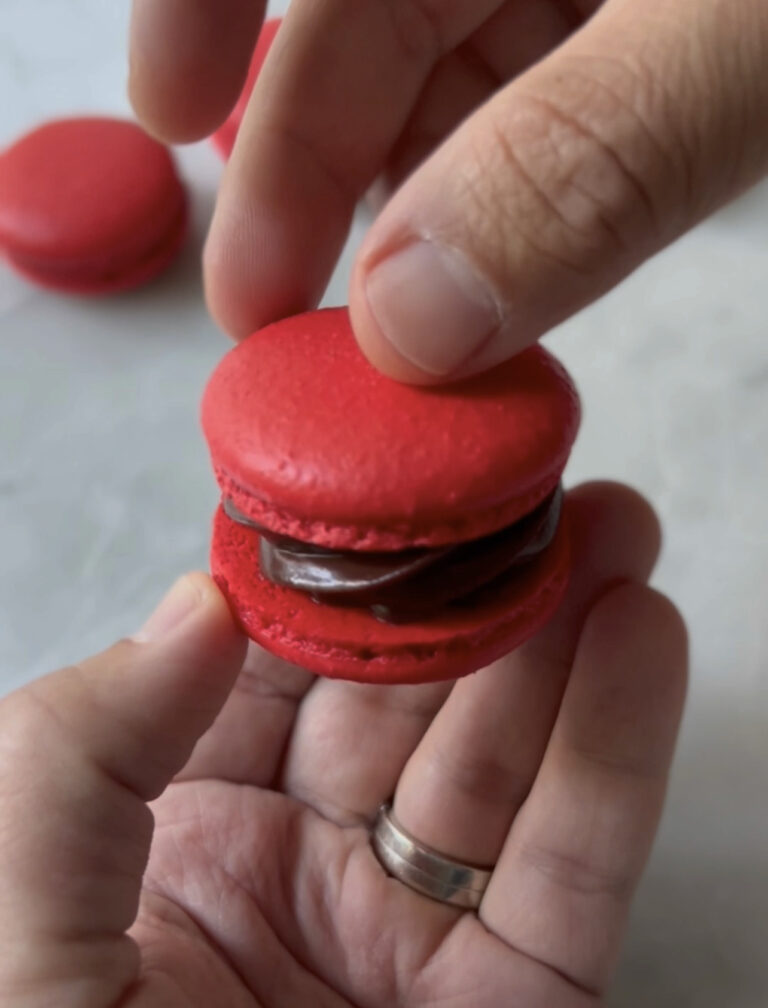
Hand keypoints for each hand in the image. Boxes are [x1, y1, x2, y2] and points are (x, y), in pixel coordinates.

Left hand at [0, 483, 685, 1005]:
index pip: (265, 668)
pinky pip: (565, 872)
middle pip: (400, 699)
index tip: (391, 483)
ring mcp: (395, 945)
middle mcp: (282, 873)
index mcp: (158, 837)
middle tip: (534, 485)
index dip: (333, 569)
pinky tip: (641, 637)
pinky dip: (612, 754)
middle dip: (473, 586)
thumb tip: (198, 598)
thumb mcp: (5, 914)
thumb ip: (79, 744)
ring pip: (495, 766)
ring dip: (562, 640)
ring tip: (614, 528)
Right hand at [129, 0, 767, 379]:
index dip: (217, 5)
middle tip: (273, 305)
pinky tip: (484, 256)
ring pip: (462, 57)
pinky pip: (548, 84)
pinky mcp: (667, 13)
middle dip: (316, 147)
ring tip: (380, 308)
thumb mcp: (759, 31)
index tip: (163, 128)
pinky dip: (507, 178)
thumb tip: (415, 321)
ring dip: (412, 188)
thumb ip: (594, 161)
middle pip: (379, 1)